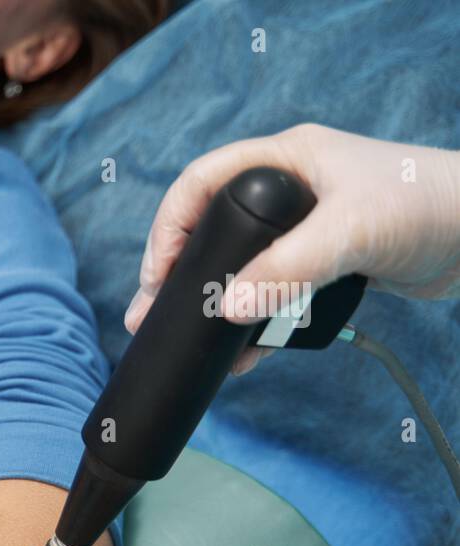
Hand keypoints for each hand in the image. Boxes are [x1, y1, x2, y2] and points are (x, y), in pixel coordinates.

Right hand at [125, 124, 459, 373]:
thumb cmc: (428, 206)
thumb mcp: (349, 232)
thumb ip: (285, 269)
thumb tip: (223, 309)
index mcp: (284, 159)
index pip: (200, 185)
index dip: (168, 230)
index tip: (156, 279)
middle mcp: (289, 190)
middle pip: (210, 231)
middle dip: (179, 277)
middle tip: (149, 316)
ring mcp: (305, 228)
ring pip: (240, 268)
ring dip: (215, 307)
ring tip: (189, 342)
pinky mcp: (324, 263)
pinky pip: (273, 293)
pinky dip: (256, 323)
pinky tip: (243, 352)